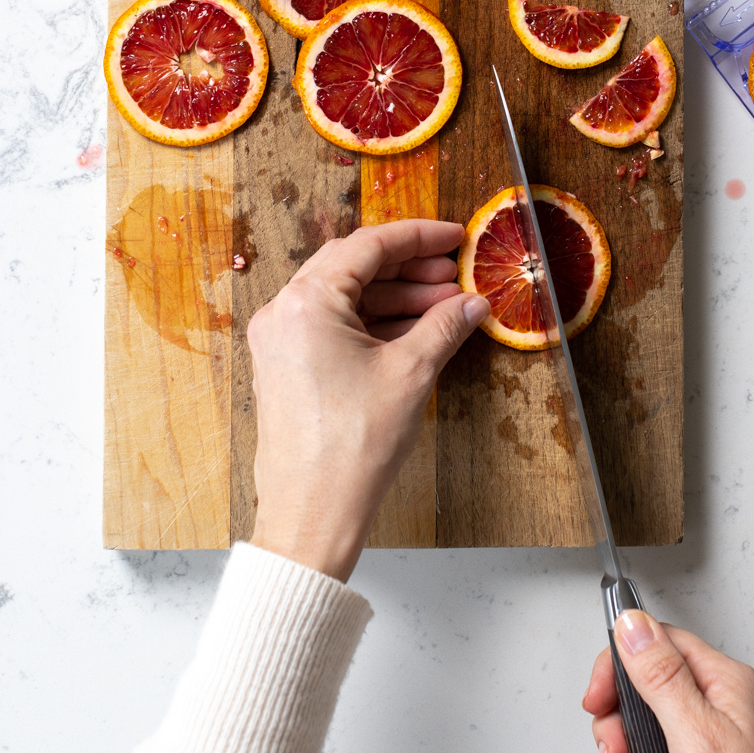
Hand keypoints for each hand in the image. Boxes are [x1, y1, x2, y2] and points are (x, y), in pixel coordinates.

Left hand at [248, 220, 488, 582]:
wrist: (312, 515)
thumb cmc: (353, 446)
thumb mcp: (410, 374)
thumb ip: (444, 326)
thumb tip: (472, 302)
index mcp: (307, 302)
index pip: (369, 246)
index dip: (419, 238)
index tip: (454, 237)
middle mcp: (284, 313)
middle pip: (353, 267)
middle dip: (408, 268)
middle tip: (453, 273)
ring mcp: (280, 341)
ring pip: (344, 298)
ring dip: (394, 298)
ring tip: (445, 305)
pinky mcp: (285, 368)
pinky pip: (333, 326)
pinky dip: (373, 324)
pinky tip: (415, 332)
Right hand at [583, 610, 753, 752]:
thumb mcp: (697, 738)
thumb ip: (663, 676)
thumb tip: (634, 621)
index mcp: (727, 682)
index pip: (660, 641)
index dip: (620, 665)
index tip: (597, 698)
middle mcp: (725, 706)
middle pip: (648, 687)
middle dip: (620, 721)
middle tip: (615, 752)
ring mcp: (717, 743)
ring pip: (649, 728)